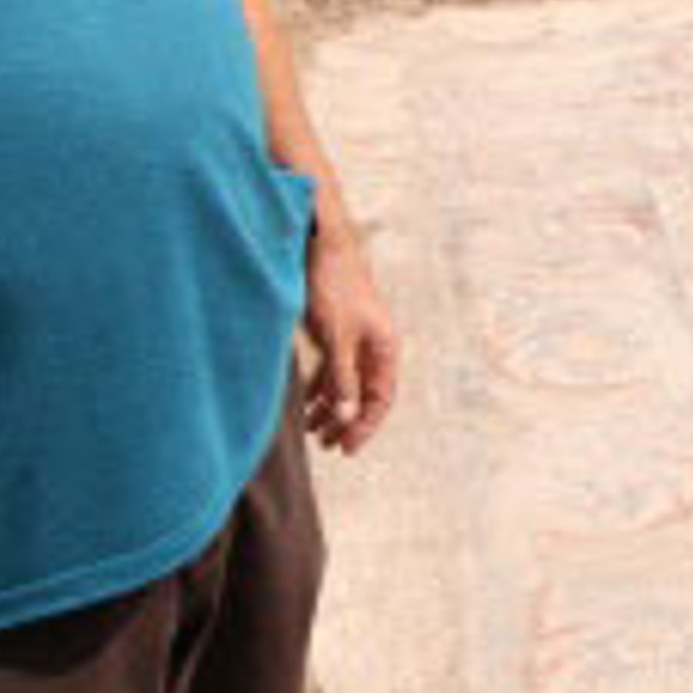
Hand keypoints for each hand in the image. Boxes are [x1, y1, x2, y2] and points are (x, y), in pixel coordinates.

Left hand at [302, 224, 399, 454]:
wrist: (319, 243)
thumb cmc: (333, 286)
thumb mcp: (337, 338)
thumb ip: (343, 379)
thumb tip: (348, 418)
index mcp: (385, 347)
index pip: (381, 399)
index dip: (365, 426)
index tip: (347, 448)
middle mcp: (375, 345)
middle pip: (365, 394)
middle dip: (347, 421)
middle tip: (328, 446)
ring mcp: (356, 337)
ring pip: (346, 382)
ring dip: (331, 407)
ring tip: (313, 430)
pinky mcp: (337, 329)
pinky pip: (333, 368)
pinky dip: (321, 387)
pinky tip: (307, 404)